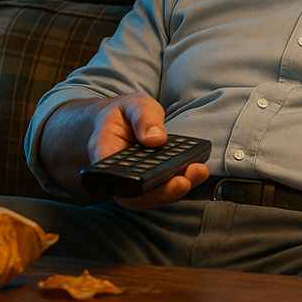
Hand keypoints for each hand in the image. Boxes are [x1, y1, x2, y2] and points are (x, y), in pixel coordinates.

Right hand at [86, 93, 208, 209]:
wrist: (116, 121)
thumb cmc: (123, 114)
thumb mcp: (133, 105)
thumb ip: (142, 118)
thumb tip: (156, 139)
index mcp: (103, 154)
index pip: (117, 177)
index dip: (139, 186)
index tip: (156, 179)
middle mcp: (115, 176)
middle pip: (137, 195)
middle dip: (164, 191)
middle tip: (186, 180)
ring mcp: (131, 183)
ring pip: (151, 196)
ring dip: (176, 189)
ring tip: (198, 172)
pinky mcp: (147, 183)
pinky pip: (161, 189)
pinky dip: (180, 183)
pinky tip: (197, 172)